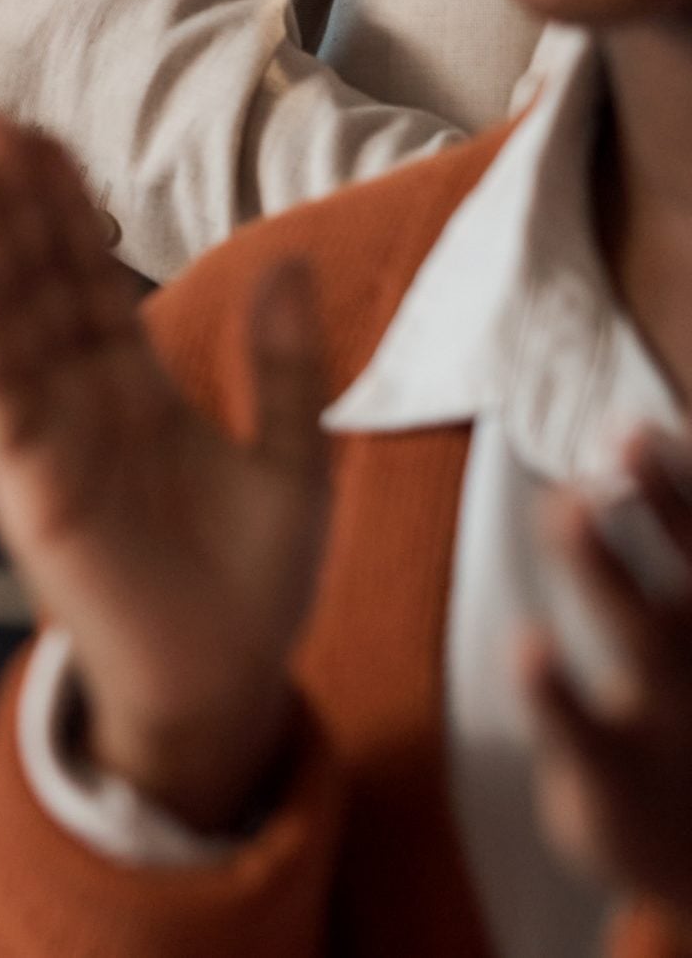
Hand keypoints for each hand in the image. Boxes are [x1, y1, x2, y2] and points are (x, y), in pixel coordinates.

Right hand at [0, 118, 327, 832]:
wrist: (226, 680)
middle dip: (10, 199)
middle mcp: (77, 395)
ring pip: (8, 319)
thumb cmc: (252, 580)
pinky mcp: (29, 482)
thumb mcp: (293, 459)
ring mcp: (46, 434)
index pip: (87, 270)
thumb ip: (282, 364)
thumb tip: (292, 259)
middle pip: (37, 276)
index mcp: (132, 380)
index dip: (62, 201)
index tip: (38, 129)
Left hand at [523, 431, 691, 926]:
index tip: (641, 423)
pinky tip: (527, 642)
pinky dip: (554, 690)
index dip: (681, 488)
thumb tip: (636, 458)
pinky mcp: (611, 780)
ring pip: (640, 634)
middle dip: (668, 502)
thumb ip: (670, 564)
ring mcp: (663, 723)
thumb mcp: (684, 646)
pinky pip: (579, 731)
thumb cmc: (682, 737)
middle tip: (623, 435)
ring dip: (605, 567)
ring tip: (568, 503)